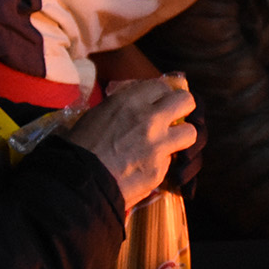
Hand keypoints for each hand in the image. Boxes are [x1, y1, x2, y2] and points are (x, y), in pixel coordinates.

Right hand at [63, 74, 196, 209]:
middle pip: (185, 101)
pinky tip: (147, 166)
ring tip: (170, 142)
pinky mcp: (160, 170)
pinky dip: (162, 163)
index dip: (161, 94)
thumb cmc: (79, 146)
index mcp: (130, 101)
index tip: (158, 101)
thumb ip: (121, 107)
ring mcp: (158, 145)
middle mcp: (150, 119)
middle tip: (174, 115)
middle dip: (182, 107)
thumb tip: (134, 105)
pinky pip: (170, 161)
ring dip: (181, 136)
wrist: (78, 182)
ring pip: (190, 132)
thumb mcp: (96, 114)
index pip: (162, 86)